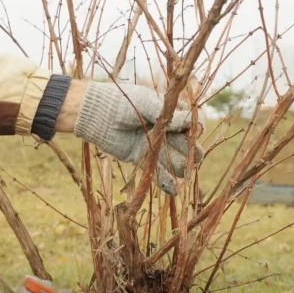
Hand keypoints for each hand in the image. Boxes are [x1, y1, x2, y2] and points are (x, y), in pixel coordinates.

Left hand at [64, 80, 203, 195]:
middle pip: (184, 143)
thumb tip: (192, 122)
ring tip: (185, 173)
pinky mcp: (142, 158)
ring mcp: (153, 145)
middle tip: (195, 157)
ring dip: (180, 167)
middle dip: (191, 151)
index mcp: (167, 114)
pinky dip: (165, 181)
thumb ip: (168, 117)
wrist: (98, 115)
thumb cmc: (123, 102)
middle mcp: (163, 131)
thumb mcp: (147, 104)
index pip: (189, 123)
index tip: (195, 132)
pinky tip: (175, 190)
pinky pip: (156, 171)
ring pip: (172, 159)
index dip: (194, 129)